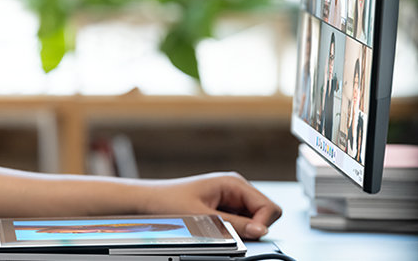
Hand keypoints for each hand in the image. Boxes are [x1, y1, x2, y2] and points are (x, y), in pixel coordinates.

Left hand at [143, 172, 281, 239]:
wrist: (148, 201)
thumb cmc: (169, 202)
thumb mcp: (203, 217)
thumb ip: (234, 224)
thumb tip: (261, 230)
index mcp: (233, 183)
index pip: (269, 207)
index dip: (262, 224)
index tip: (247, 235)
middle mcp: (235, 188)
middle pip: (265, 213)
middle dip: (254, 227)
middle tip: (230, 232)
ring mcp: (230, 198)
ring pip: (254, 220)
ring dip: (242, 228)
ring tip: (217, 227)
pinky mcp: (224, 207)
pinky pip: (241, 222)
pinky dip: (234, 229)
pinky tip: (216, 228)